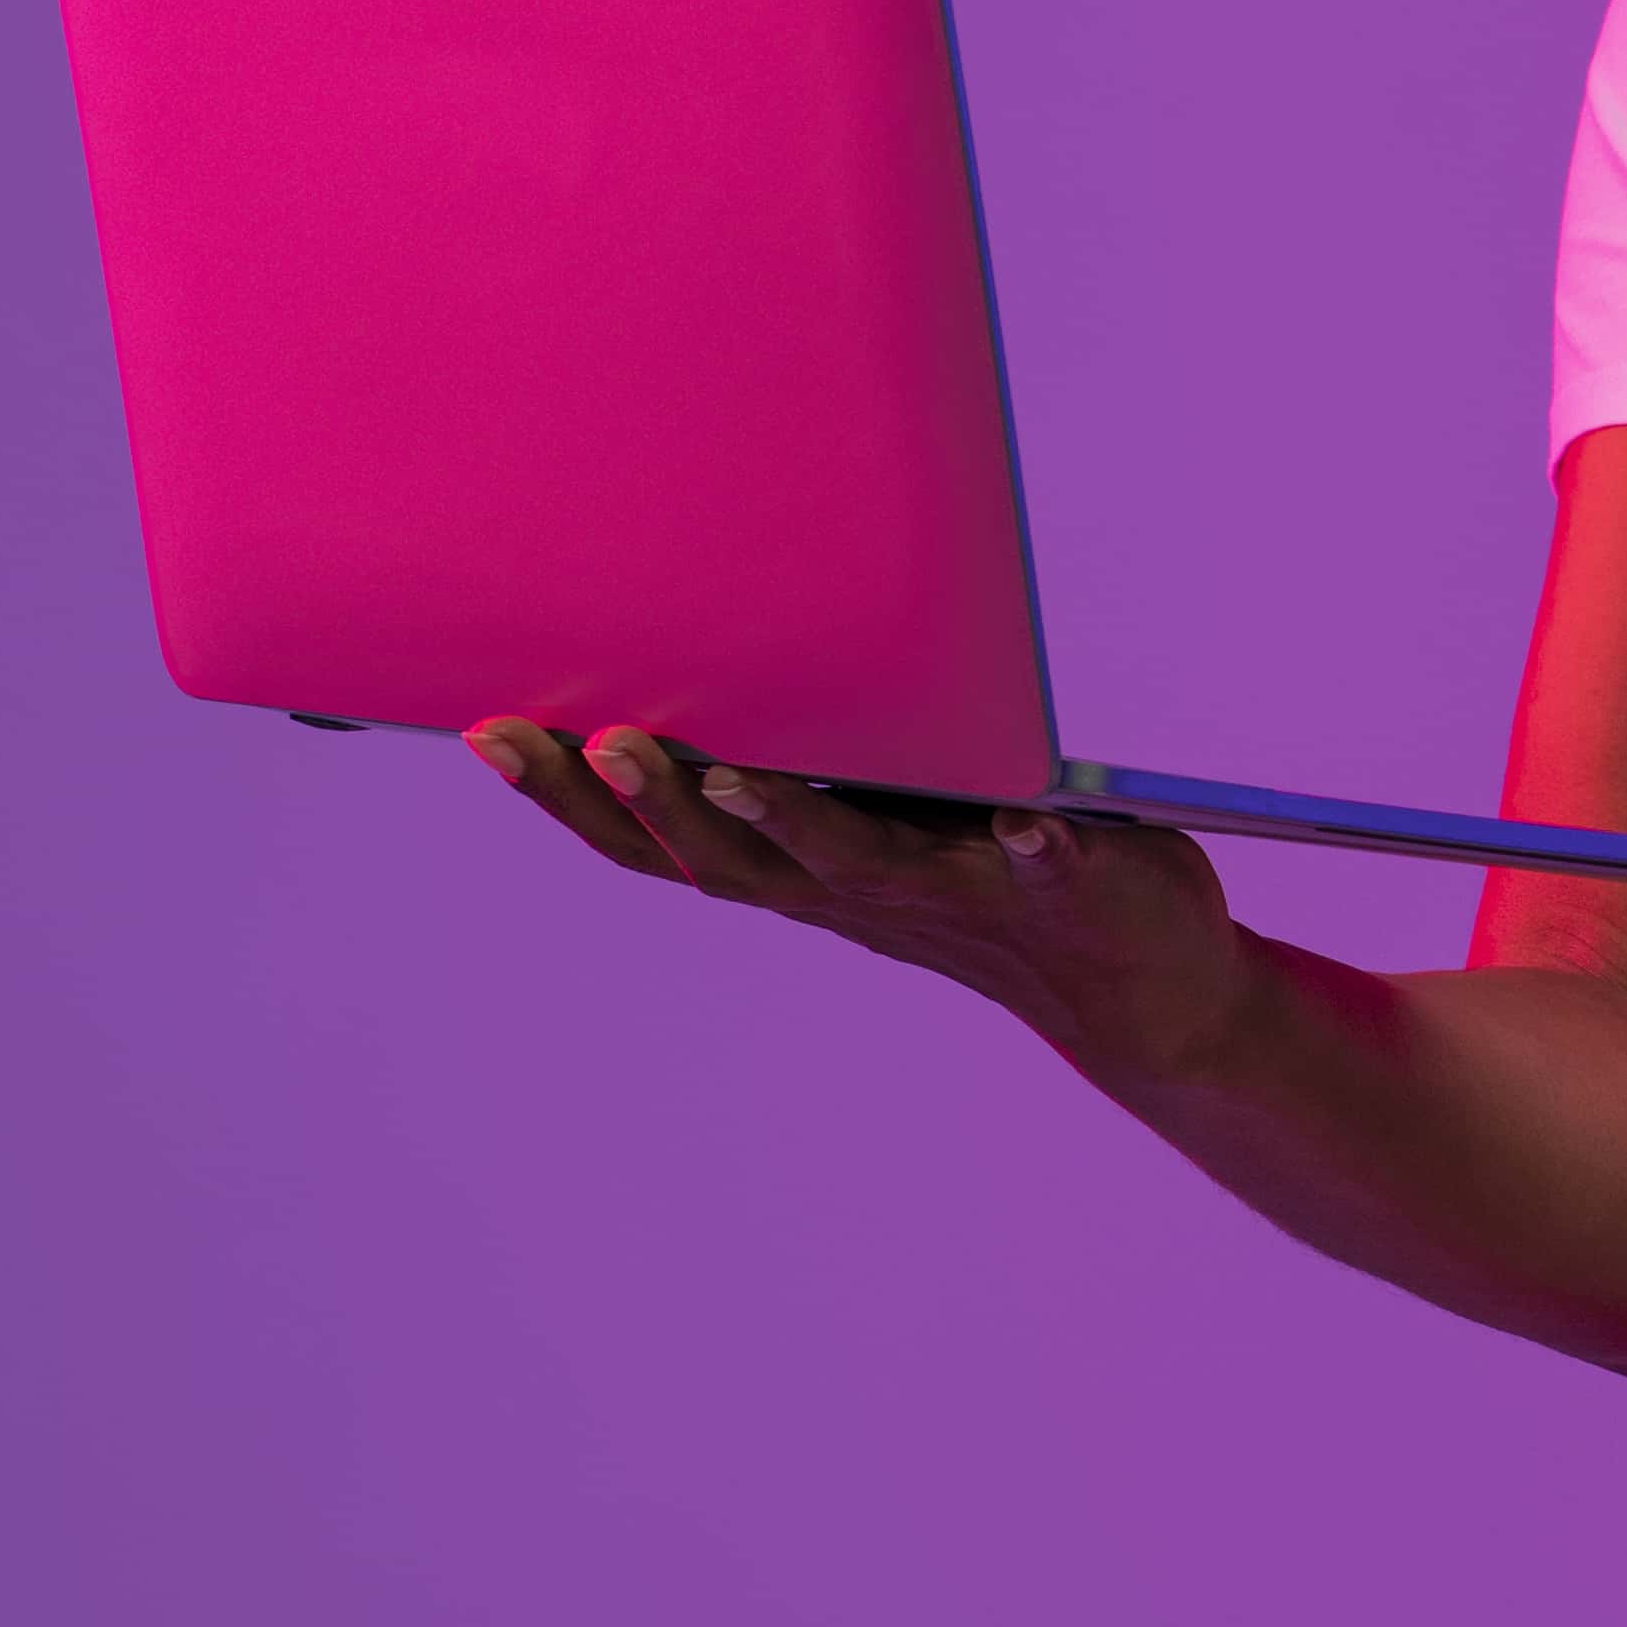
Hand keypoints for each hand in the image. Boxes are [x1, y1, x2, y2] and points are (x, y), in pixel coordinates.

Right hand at [466, 718, 1262, 1084]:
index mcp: (805, 872)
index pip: (663, 844)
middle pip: (728, 861)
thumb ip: (811, 757)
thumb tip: (721, 640)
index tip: (489, 733)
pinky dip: (1030, 848)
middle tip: (587, 741)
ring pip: (853, 866)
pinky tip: (1025, 822)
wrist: (1137, 986)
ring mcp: (955, 890)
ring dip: (791, 825)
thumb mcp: (879, 817)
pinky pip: (1040, 867)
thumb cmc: (988, 874)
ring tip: (734, 776)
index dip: (571, 800)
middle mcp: (861, 892)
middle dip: (651, 803)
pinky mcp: (1060, 884)